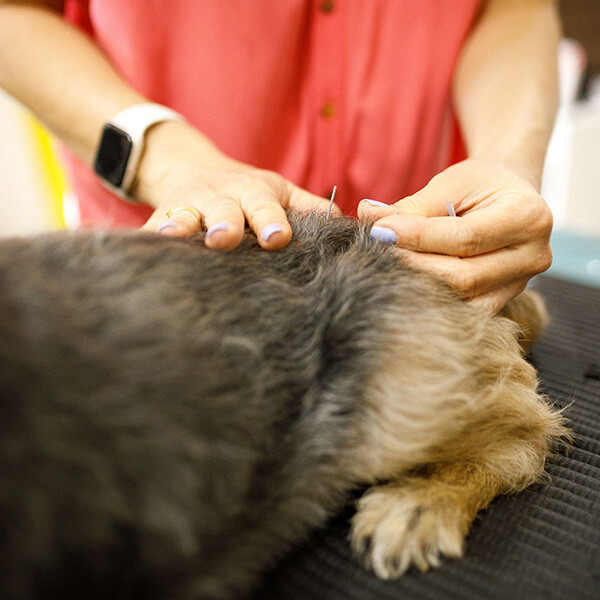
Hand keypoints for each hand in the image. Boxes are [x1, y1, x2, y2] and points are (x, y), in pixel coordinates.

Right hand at [136, 121, 333, 250]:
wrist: (191, 167)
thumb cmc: (247, 189)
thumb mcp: (279, 191)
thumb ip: (310, 208)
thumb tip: (350, 229)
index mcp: (253, 193)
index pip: (266, 207)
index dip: (271, 220)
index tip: (277, 237)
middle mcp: (221, 199)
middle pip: (223, 211)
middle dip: (225, 224)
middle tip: (225, 238)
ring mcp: (189, 207)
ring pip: (184, 216)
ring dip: (180, 226)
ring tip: (175, 234)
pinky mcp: (162, 218)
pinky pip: (151, 230)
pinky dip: (144, 240)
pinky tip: (135, 252)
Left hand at [358, 159, 552, 312]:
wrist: (509, 196)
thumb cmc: (479, 184)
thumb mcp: (451, 182)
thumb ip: (413, 205)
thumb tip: (368, 216)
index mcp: (528, 218)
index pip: (465, 237)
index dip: (417, 237)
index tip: (378, 231)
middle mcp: (532, 256)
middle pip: (463, 276)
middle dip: (413, 265)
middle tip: (375, 251)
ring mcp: (520, 285)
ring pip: (461, 299)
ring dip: (418, 285)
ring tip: (386, 266)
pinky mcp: (502, 301)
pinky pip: (462, 309)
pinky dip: (431, 297)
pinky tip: (405, 282)